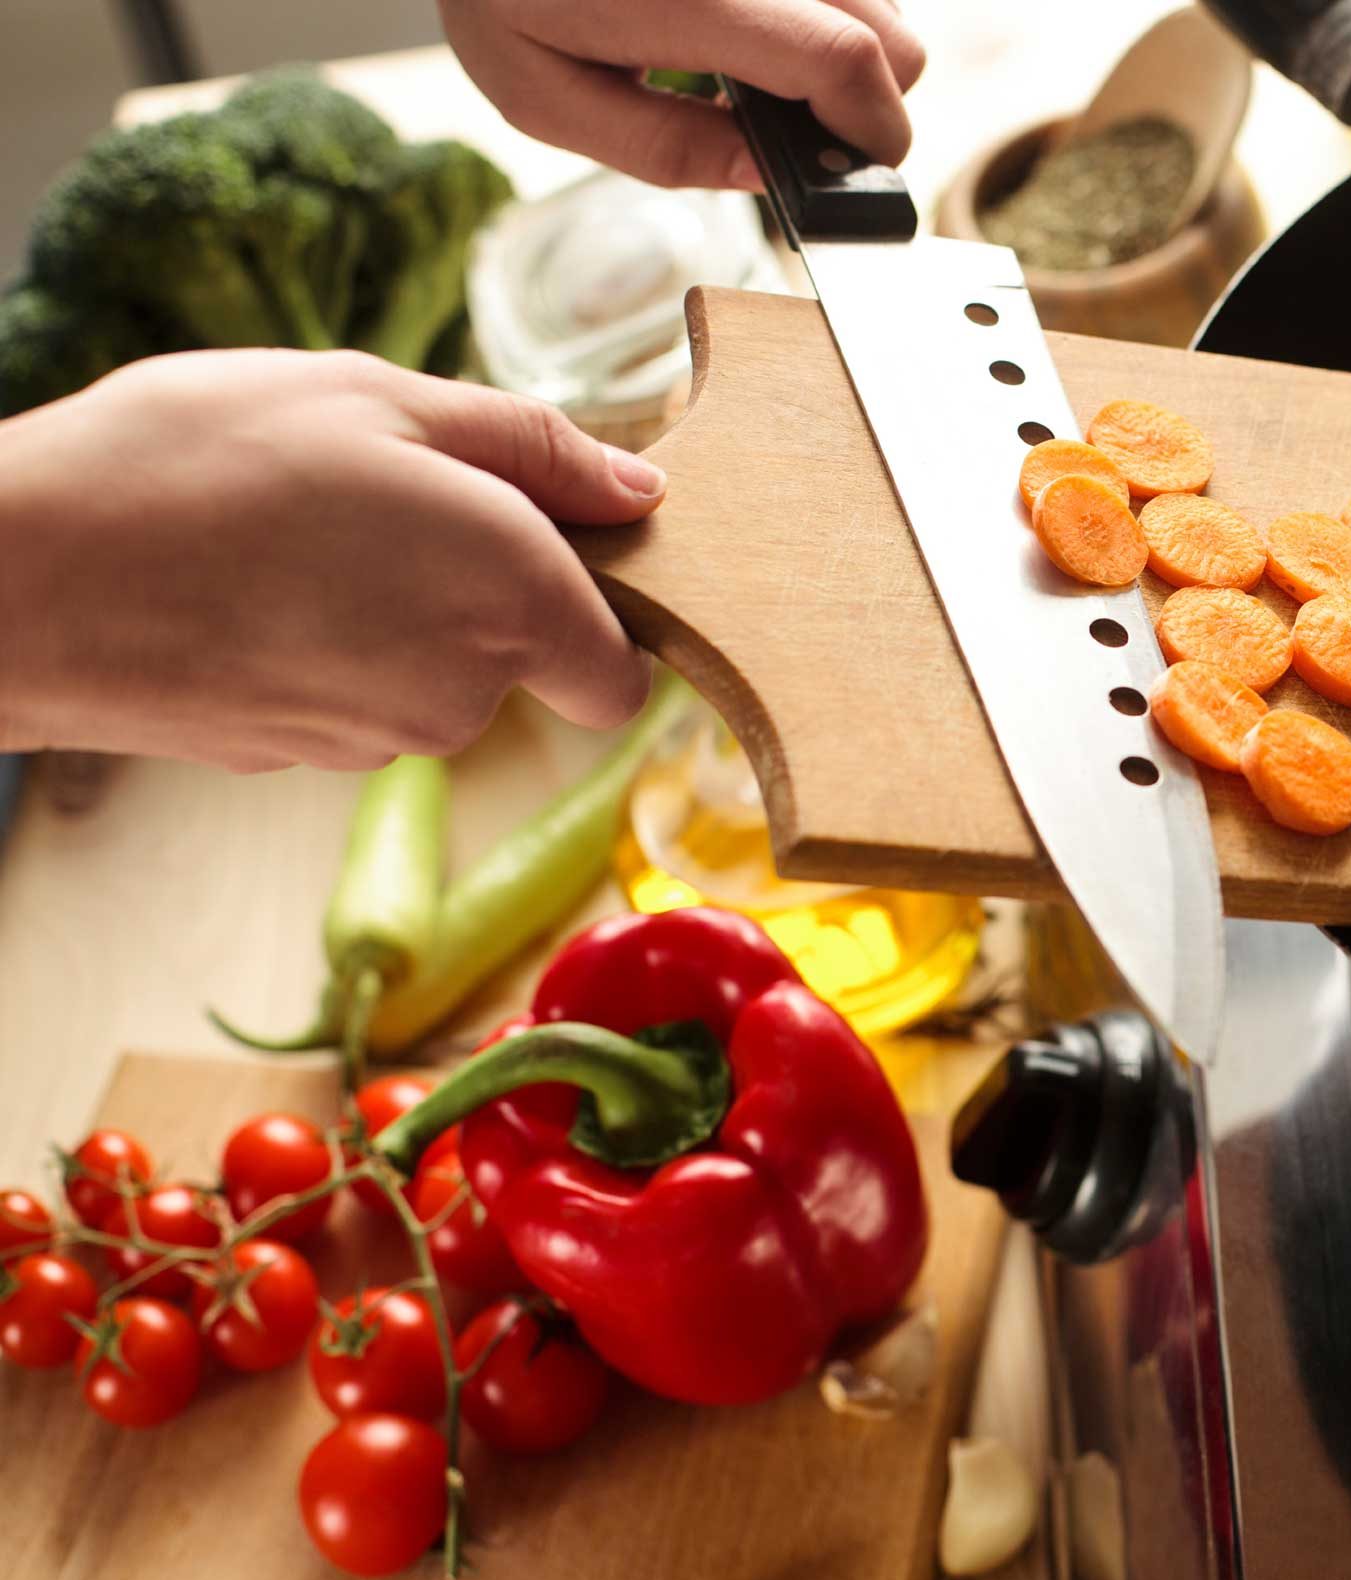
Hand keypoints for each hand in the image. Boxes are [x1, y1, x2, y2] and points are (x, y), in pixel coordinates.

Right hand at [0, 349, 659, 771]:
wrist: (21, 575)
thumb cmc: (203, 461)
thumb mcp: (387, 398)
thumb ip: (537, 448)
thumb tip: (637, 490)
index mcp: (518, 602)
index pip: (619, 677)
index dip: (599, 615)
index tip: (544, 546)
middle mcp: (465, 694)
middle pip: (518, 662)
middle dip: (478, 587)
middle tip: (381, 494)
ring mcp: (376, 741)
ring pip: (429, 678)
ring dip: (392, 608)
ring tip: (296, 527)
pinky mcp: (296, 758)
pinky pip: (347, 694)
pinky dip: (320, 644)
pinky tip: (248, 580)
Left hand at [439, 0, 926, 186]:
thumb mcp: (543, 95)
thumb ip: (660, 147)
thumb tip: (766, 174)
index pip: (840, 59)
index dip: (873, 134)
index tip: (853, 182)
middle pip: (893, 41)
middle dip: (871, 109)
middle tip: (802, 140)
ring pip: (886, 10)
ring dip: (853, 61)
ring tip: (769, 80)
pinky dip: (830, 22)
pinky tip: (766, 37)